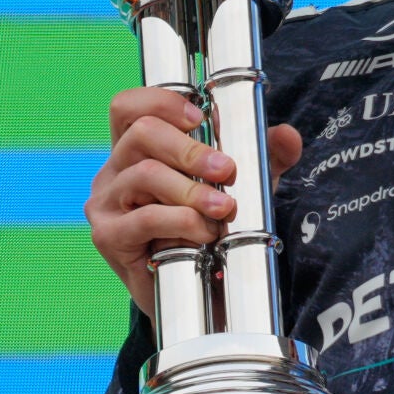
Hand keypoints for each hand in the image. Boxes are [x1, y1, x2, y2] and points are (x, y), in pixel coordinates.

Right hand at [86, 87, 304, 316]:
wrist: (199, 292)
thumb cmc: (211, 225)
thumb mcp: (243, 184)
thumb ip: (267, 156)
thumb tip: (288, 135)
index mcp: (136, 149)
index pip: (129, 107)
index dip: (162, 101)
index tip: (202, 118)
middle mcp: (114, 170)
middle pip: (141, 133)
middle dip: (191, 149)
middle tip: (227, 170)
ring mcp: (105, 203)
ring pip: (145, 174)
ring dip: (192, 190)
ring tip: (224, 209)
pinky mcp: (108, 236)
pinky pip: (144, 218)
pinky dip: (182, 222)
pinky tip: (204, 234)